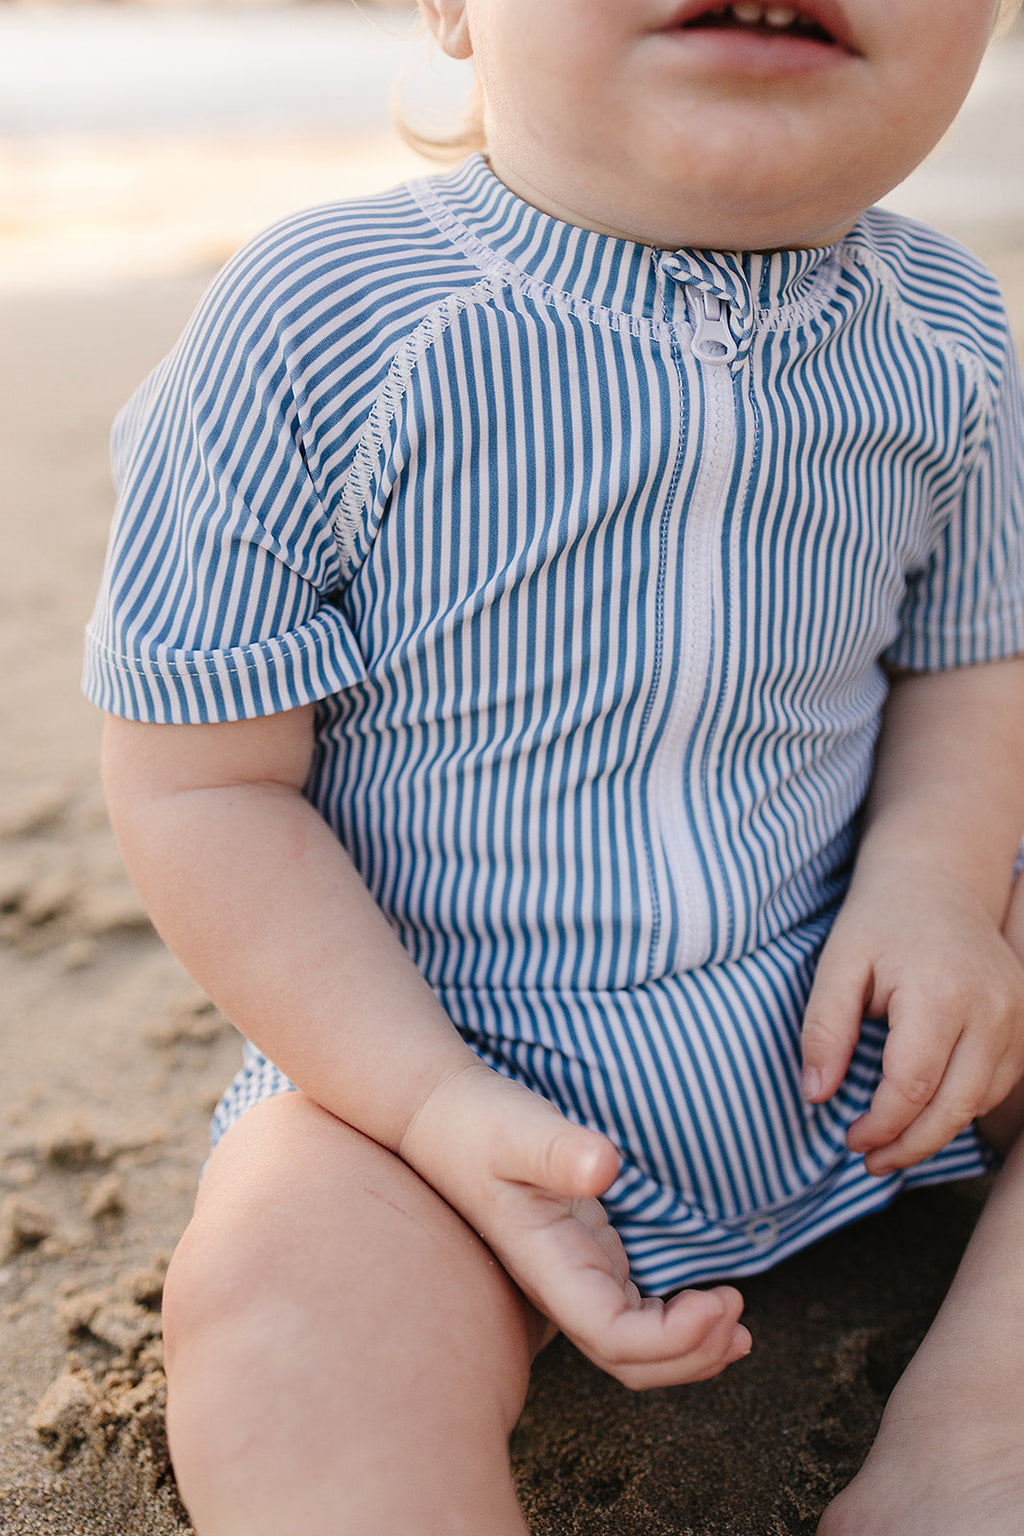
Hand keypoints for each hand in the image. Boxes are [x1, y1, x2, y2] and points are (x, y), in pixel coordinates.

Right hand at [400, 1062, 750, 1388]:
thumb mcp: (517, 1128)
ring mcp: (574, 1276)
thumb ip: (557, 1149)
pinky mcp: (586, 1258)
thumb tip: (603, 1167)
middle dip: (690, 1355)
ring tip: (738, 1328)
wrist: (445, 1118)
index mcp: (547, 1267)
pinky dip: (677, 1324)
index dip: (670, 1339)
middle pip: (629, 1361)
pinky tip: (708, 1306)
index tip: (719, 1299)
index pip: (612, 1336)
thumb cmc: (479, 1123)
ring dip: (690, 1349)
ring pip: (634, 1348)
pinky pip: (634, 1315)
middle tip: (740, 1318)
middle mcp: (561, 1285)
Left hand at [802, 858, 1023, 1174]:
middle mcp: (990, 1009)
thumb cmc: (880, 921)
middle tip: (869, 1161)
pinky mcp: (1023, 1021)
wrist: (937, 881)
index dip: (880, 1126)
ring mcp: (1015, 1016)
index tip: (849, 1138)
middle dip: (909, 1145)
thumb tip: (816, 1095)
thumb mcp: (838, 965)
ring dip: (936, 1133)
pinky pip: (998, 1084)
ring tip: (891, 1143)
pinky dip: (962, 1107)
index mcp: (939, 993)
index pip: (912, 1086)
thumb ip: (824, 1030)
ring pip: (980, 1102)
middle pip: (954, 1106)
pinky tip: (925, 1110)